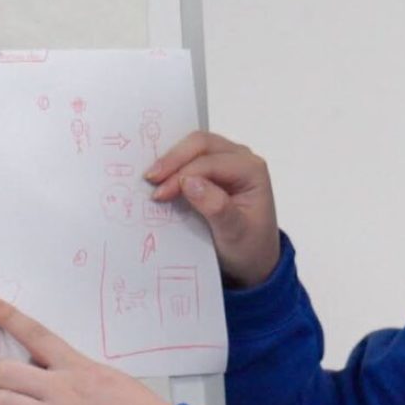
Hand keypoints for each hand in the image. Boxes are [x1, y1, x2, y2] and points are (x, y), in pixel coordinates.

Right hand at [145, 131, 279, 287]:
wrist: (254, 259)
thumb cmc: (249, 247)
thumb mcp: (234, 233)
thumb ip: (216, 207)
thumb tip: (189, 181)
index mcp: (252, 171)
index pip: (211, 162)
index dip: (182, 174)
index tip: (160, 194)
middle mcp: (241, 159)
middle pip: (201, 144)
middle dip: (173, 160)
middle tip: (150, 179)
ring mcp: (227, 160)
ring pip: (194, 146)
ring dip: (171, 160)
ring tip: (151, 179)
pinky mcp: (214, 167)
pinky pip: (191, 156)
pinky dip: (174, 164)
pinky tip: (159, 177)